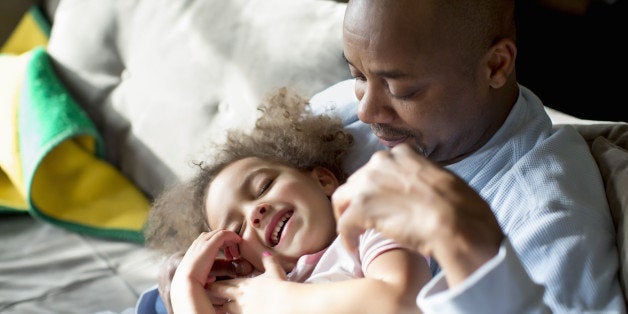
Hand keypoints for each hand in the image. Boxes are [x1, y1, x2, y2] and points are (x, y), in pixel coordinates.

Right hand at [164, 231, 254, 313]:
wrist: (186, 284)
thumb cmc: (191, 285)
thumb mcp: (198, 276)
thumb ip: (206, 274)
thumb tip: (212, 278)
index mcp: (193, 250)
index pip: (208, 239)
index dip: (220, 245)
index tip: (228, 257)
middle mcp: (197, 244)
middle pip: (214, 234)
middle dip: (226, 242)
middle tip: (233, 255)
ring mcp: (203, 243)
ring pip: (220, 233)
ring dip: (230, 240)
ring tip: (236, 254)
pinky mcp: (210, 244)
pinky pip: (224, 234)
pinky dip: (233, 236)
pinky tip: (239, 242)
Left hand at [209, 252, 287, 313]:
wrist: (285, 302)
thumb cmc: (280, 287)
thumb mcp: (275, 271)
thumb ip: (268, 261)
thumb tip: (265, 253)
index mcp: (245, 284)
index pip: (227, 281)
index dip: (218, 281)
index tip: (210, 280)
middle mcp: (240, 296)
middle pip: (221, 293)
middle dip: (212, 292)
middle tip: (204, 290)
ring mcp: (241, 309)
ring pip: (223, 307)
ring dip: (217, 306)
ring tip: (211, 306)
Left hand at [332, 144, 503, 285]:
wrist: (457, 224)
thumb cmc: (461, 208)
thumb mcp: (442, 178)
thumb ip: (422, 178)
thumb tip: (420, 191)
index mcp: (402, 153)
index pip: (377, 168)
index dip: (376, 187)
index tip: (380, 202)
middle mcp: (381, 162)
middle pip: (356, 181)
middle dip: (358, 201)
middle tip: (364, 220)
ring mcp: (369, 183)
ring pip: (342, 199)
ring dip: (346, 216)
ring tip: (354, 234)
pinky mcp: (362, 207)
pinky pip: (344, 224)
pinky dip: (346, 237)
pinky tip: (354, 248)